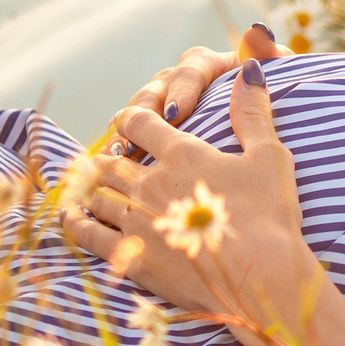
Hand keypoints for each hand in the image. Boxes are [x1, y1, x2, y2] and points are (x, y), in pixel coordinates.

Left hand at [65, 59, 308, 327]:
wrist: (263, 277)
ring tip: (87, 186)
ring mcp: (135, 220)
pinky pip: (87, 232)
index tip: (131, 120)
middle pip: (111, 160)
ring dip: (90, 188)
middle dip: (106, 156)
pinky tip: (72, 218)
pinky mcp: (129, 255)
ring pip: (96, 194)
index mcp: (183, 154)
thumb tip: (249, 68)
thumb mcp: (271, 157)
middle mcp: (150, 182)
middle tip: (106, 156)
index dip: (132, 119)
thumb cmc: (272, 216)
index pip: (140, 123)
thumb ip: (253, 112)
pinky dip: (75, 221)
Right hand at [105, 22, 281, 157]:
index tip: (176, 113)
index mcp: (208, 65)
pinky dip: (125, 147)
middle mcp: (180, 81)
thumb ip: (269, 54)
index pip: (190, 71)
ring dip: (127, 131)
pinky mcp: (158, 130)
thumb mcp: (280, 75)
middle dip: (145, 112)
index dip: (181, 91)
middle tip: (139, 132)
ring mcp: (165, 104)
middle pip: (156, 89)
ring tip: (120, 151)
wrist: (276, 124)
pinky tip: (116, 165)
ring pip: (139, 112)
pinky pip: (136, 135)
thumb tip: (259, 31)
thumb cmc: (279, 95)